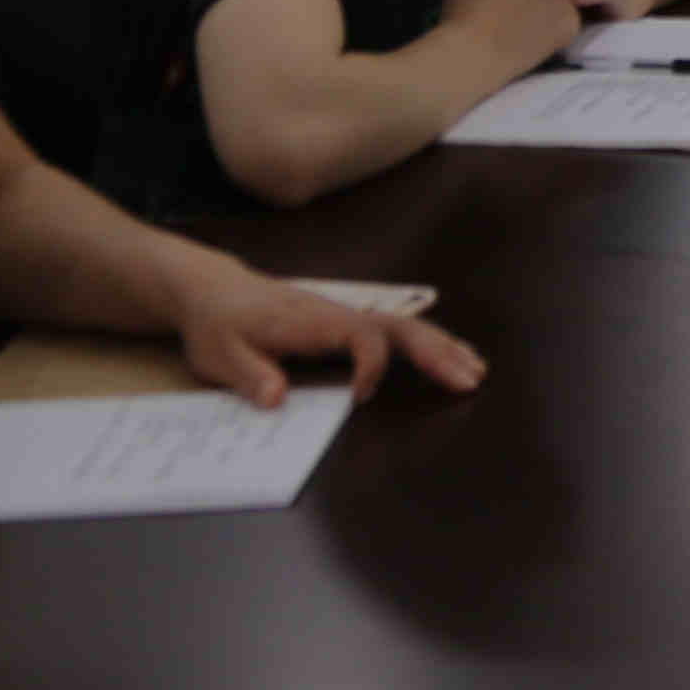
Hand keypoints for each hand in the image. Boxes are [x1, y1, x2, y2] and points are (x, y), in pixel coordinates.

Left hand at [166, 266, 488, 412]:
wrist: (214, 291)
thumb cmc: (218, 324)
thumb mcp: (219, 353)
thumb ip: (248, 375)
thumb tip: (277, 398)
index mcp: (309, 321)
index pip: (359, 335)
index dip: (369, 366)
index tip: (358, 399)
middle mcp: (336, 314)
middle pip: (398, 325)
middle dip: (435, 352)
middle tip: (469, 380)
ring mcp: (345, 316)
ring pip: (404, 324)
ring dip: (441, 347)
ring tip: (475, 370)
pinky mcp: (347, 323)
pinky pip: (395, 330)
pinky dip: (428, 343)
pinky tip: (450, 356)